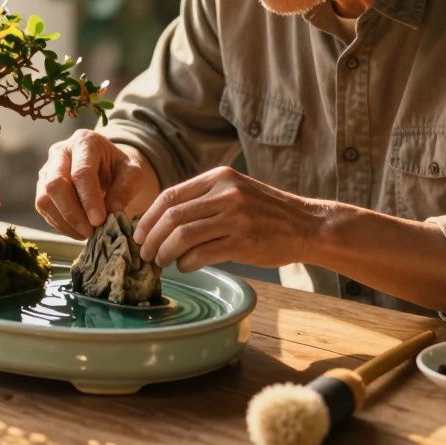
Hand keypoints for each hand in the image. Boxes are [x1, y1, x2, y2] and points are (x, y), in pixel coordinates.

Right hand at [35, 129, 148, 238]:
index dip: (89, 198)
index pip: (82, 171)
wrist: (107, 167)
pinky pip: (43, 208)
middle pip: (55, 184)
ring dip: (65, 221)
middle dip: (72, 213)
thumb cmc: (119, 168)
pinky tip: (77, 231)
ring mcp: (47, 169)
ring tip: (86, 234)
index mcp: (85, 142)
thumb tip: (112, 210)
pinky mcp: (42, 186)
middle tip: (90, 231)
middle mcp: (60, 152)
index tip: (99, 220)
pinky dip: (59, 224)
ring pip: (44, 198)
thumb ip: (126, 188)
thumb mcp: (132, 173)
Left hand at [134, 166, 319, 271]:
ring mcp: (236, 217)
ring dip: (165, 253)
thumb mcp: (235, 191)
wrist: (307, 225)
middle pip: (172, 216)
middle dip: (151, 238)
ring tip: (161, 262)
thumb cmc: (266, 212)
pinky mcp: (243, 242)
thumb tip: (160, 221)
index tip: (138, 234)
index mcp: (219, 178)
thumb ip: (204, 199)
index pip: (170, 196)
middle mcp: (226, 194)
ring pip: (183, 236)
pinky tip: (185, 266)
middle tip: (145, 254)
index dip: (148, 217)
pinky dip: (186, 263)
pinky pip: (201, 255)